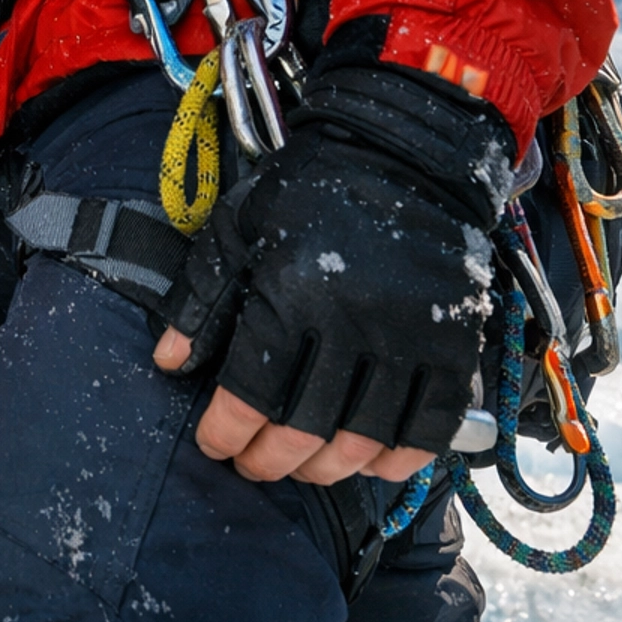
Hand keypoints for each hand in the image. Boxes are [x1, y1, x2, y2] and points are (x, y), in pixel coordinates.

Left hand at [151, 58, 511, 481]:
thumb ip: (201, 296)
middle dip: (270, 459)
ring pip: (363, 438)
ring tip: (303, 467)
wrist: (400, 152)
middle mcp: (352, 320)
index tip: (214, 444)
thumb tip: (167, 362)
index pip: (252, 389)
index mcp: (292, 289)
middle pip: (306, 426)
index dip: (227, 430)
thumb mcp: (239, 226)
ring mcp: (408, 337)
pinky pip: (427, 428)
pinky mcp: (454, 345)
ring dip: (327, 468)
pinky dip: (396, 459)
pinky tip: (368, 461)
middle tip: (253, 465)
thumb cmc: (307, 188)